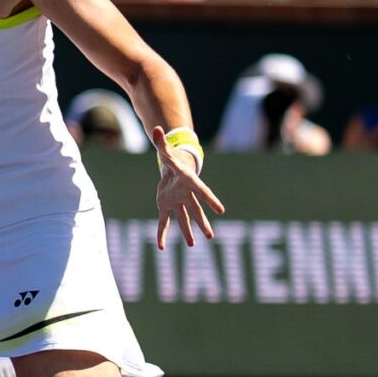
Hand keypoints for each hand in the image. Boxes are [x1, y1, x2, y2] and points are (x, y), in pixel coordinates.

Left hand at [151, 126, 224, 249]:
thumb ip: (161, 142)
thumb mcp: (166, 150)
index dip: (211, 200)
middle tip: (210, 236)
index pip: (202, 191)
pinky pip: (164, 222)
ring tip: (194, 244)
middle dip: (202, 222)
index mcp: (189, 182)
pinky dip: (161, 233)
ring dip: (188, 231)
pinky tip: (161, 246)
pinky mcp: (165, 206)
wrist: (171, 168)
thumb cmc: (172, 158)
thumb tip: (156, 130)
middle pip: (195, 209)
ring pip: (183, 218)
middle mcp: (185, 194)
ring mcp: (176, 202)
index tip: (221, 210)